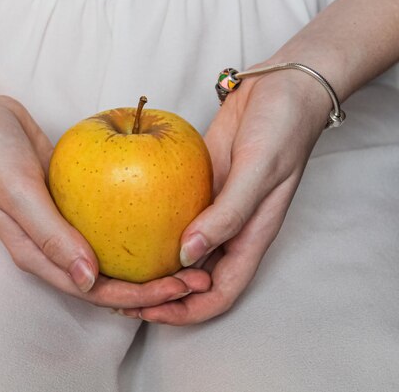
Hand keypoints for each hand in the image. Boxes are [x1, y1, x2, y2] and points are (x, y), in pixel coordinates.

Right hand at [0, 94, 209, 308]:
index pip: (94, 290)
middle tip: (199, 277)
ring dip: (150, 257)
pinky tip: (168, 216)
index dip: (138, 296)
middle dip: (154, 284)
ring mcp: (66, 222)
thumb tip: (88, 281)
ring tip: (191, 255)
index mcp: (39, 255)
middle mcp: (54, 245)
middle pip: (111, 277)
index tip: (177, 288)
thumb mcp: (18, 193)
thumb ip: (50, 236)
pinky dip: (137, 224)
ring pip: (114, 250)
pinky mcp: (75, 200)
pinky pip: (110, 218)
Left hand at [121, 68, 331, 323]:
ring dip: (153, 264)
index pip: (218, 294)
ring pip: (181, 251)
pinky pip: (173, 215)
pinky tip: (125, 224)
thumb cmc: (282, 128)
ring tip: (116, 267)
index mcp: (250, 238)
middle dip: (160, 296)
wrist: (281, 87)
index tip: (147, 312)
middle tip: (118, 294)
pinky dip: (151, 226)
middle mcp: (229, 231)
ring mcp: (212, 209)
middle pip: (194, 280)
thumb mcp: (259, 170)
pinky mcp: (198, 186)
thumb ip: (228, 214)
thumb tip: (187, 255)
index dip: (185, 311)